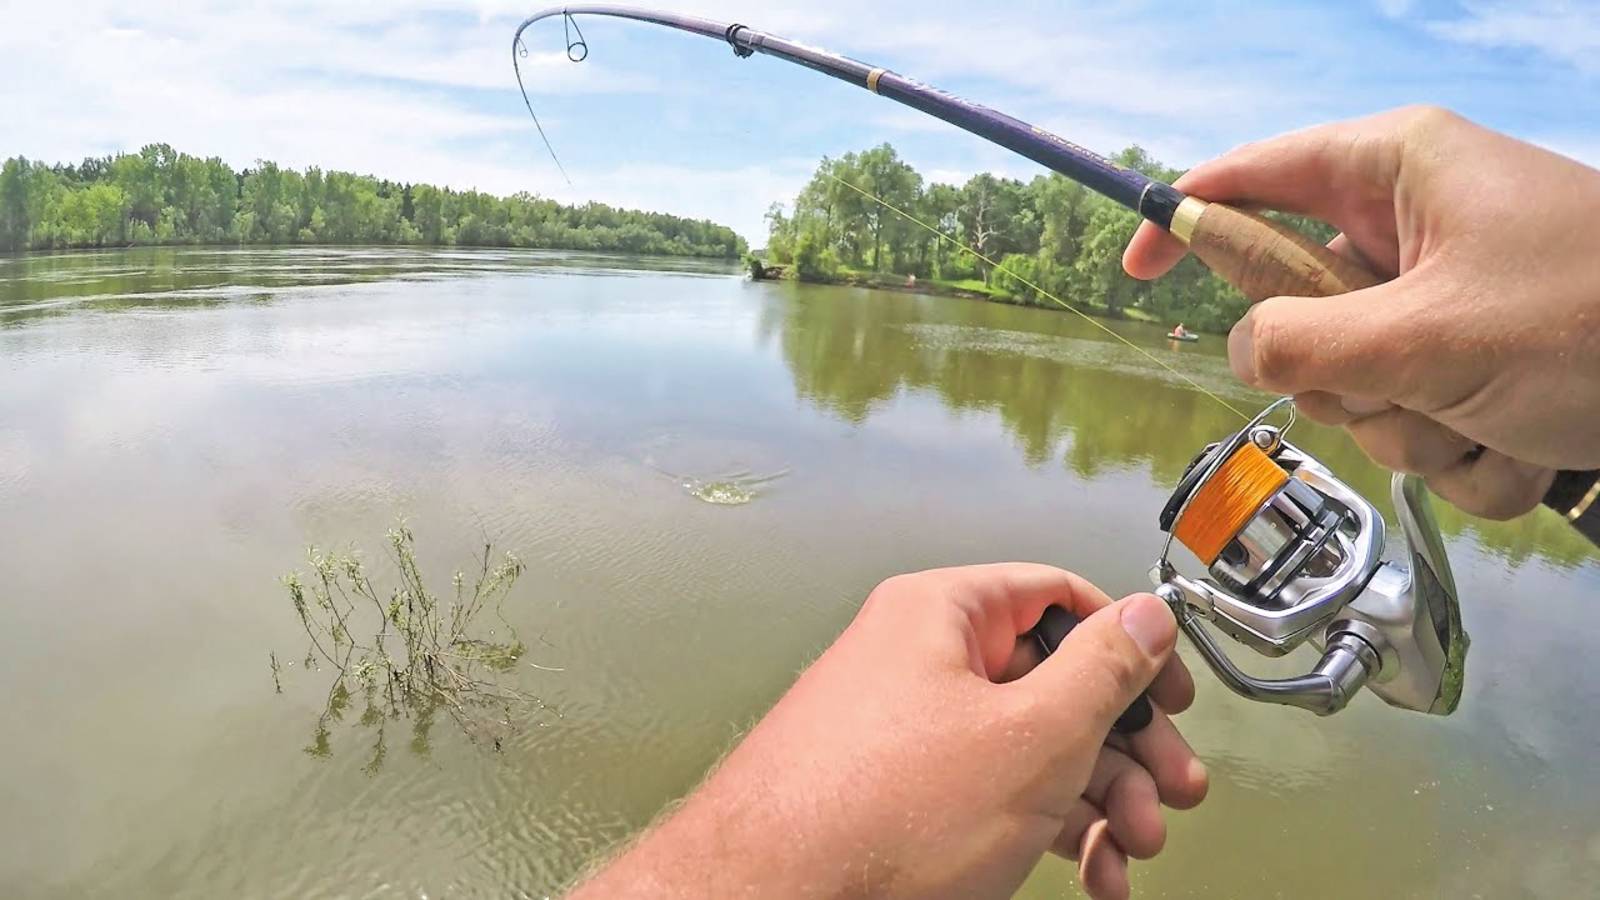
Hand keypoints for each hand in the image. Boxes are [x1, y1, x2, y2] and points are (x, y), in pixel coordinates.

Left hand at [570, 564, 1206, 899]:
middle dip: (1125, 746)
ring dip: (1097, 800)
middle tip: (1173, 794)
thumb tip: (1145, 615)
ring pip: (1028, 748)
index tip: (1171, 695)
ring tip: (1132, 850)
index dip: (1127, 641)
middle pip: (1051, 682)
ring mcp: (907, 733)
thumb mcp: (1031, 736)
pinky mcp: (900, 796)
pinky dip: (1046, 827)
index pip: (1055, 596)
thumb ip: (1103, 671)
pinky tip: (1090, 873)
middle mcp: (917, 662)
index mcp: (939, 615)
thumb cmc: (878, 817)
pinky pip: (990, 792)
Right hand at [1124, 105, 1599, 518]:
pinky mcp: (1482, 361)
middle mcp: (1414, 231)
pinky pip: (1422, 427)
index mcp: (1393, 174)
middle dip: (1347, 382)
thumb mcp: (1427, 337)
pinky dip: (1467, 455)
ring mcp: (1448, 301)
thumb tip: (1241, 351)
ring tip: (1493, 418)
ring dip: (1417, 430)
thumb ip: (1299, 345)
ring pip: (1361, 390)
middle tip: (1405, 384)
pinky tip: (1530, 442)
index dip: (1181, 222)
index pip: (1248, 179)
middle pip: (1299, 316)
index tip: (1134, 271)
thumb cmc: (1594, 322)